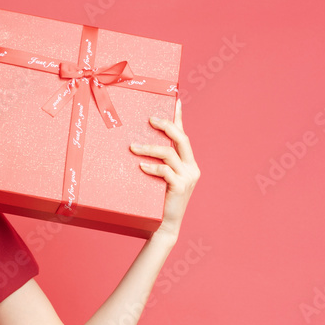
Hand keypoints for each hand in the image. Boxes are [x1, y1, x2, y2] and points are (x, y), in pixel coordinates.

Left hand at [130, 98, 199, 241]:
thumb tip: (136, 144)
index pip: (183, 135)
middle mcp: (191, 167)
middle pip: (181, 138)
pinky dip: (152, 167)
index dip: (179, 117)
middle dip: (166, 125)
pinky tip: (141, 167)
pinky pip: (165, 171)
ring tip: (133, 148)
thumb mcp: (158, 178)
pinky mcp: (180, 187)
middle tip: (149, 120)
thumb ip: (156, 162)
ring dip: (149, 148)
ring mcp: (188, 177)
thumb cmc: (155, 200)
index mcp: (188, 162)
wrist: (162, 225)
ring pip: (169, 153)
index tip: (175, 99)